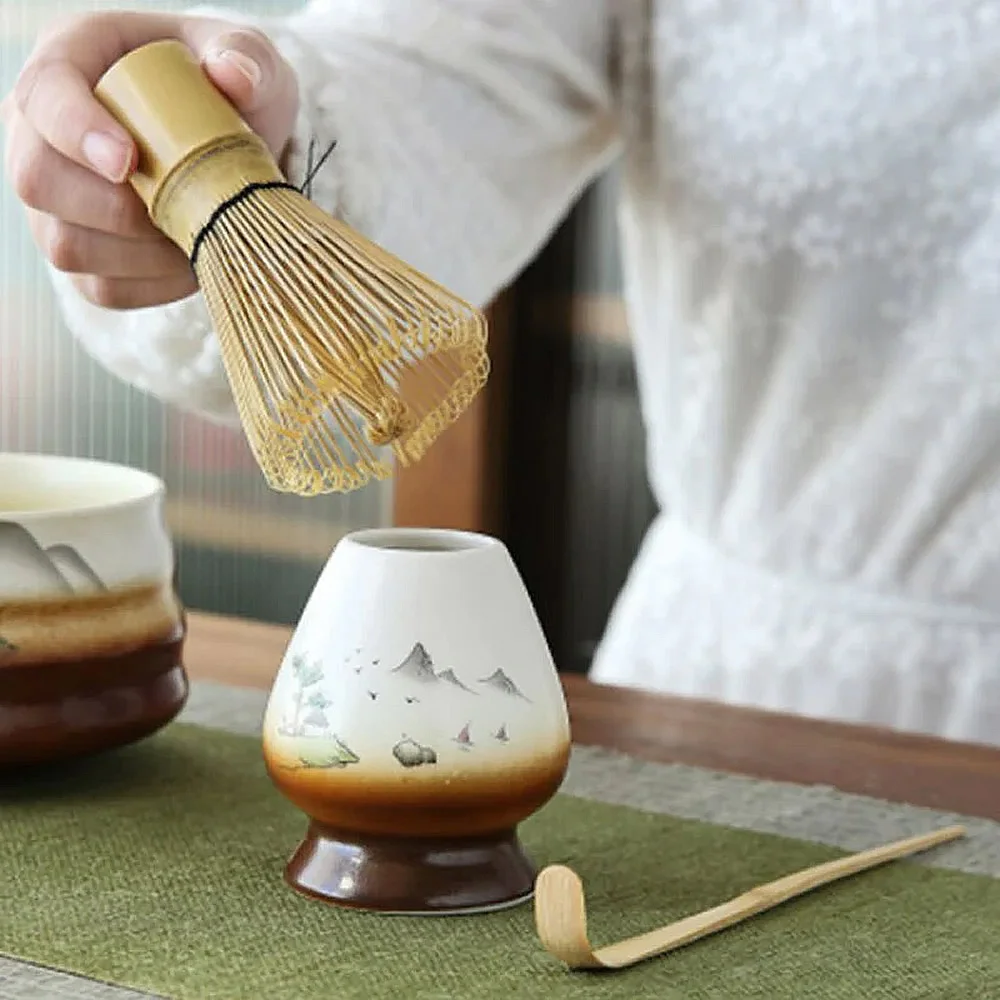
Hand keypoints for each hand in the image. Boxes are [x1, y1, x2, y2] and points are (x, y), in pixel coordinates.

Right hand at [0, 11, 298, 309]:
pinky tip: (191, 263)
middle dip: (112, 208)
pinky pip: (103, 288)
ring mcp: (54, 202)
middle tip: (177, 209)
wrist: (232, 152)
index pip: (44, 96)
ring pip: (66, 246)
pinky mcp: (82, 253)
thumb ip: (247, 56)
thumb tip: (233, 74)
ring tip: (195, 234)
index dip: (76, 132)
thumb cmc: (227, 93)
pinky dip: (154, 286)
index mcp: (70, 62)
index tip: (128, 162)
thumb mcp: (247, 61)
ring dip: (140, 255)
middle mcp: (39, 132)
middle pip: (37, 180)